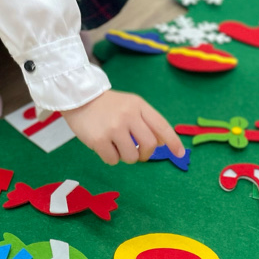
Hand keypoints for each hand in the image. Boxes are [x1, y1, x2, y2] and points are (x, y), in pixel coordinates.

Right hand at [62, 89, 184, 164]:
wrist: (79, 98)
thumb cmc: (108, 105)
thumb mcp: (131, 105)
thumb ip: (147, 121)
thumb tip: (163, 143)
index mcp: (139, 106)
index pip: (161, 126)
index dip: (173, 142)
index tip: (180, 154)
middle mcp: (128, 115)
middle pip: (149, 145)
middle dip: (146, 154)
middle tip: (138, 153)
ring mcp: (113, 128)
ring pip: (132, 156)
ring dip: (127, 157)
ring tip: (117, 147)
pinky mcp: (99, 140)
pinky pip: (113, 160)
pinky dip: (111, 158)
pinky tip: (104, 146)